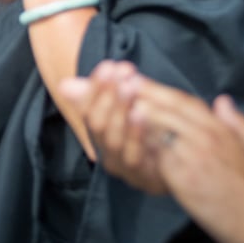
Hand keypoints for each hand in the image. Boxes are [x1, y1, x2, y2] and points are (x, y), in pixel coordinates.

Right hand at [58, 61, 166, 193]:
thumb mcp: (129, 109)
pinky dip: (135, 133)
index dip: (96, 87)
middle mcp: (105, 150)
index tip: (109, 65)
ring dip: (119, 110)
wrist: (178, 174)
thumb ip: (103, 94)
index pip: (87, 108)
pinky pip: (133, 155)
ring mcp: (121, 165)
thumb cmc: (151, 134)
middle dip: (108, 94)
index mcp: (100, 132)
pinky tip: (141, 112)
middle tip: (121, 71)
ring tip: (129, 87)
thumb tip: (65, 85)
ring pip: (112, 139)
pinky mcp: (141, 176)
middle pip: (97, 123)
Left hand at [124, 75, 243, 242]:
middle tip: (117, 83)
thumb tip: (223, 102)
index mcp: (223, 129)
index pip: (185, 101)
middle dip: (140, 94)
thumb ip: (241, 123)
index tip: (139, 80)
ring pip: (158, 127)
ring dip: (134, 114)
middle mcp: (206, 136)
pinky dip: (140, 143)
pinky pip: (156, 155)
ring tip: (113, 103)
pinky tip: (122, 136)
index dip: (160, 89)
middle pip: (167, 108)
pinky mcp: (183, 176)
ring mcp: (194, 155)